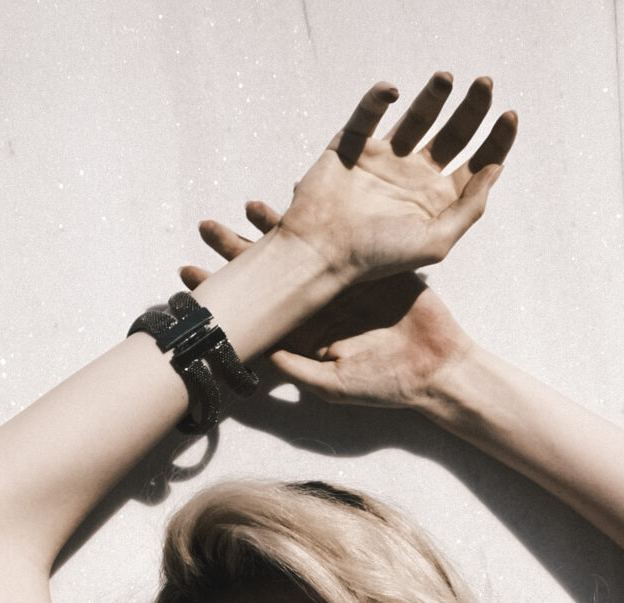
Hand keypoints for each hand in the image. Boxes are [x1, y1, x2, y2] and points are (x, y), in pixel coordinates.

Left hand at [181, 204, 474, 408]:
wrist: (436, 368)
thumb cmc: (386, 386)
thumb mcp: (336, 386)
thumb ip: (300, 371)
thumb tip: (263, 352)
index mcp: (302, 331)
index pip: (254, 308)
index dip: (222, 292)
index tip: (187, 274)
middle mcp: (317, 304)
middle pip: (269, 272)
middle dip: (236, 250)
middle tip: (205, 226)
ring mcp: (342, 282)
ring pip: (300, 248)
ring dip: (273, 227)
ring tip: (247, 205)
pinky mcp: (369, 264)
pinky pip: (339, 235)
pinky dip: (318, 218)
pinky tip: (296, 196)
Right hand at [265, 72, 515, 288]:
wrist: (323, 253)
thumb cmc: (378, 257)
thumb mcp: (436, 241)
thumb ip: (469, 208)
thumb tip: (495, 169)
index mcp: (438, 200)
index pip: (477, 163)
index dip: (497, 140)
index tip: (509, 114)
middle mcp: (416, 175)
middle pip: (455, 133)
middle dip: (473, 108)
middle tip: (486, 82)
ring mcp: (385, 157)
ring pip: (418, 116)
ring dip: (434, 95)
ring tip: (447, 77)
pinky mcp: (354, 145)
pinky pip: (369, 112)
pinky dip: (379, 97)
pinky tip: (393, 92)